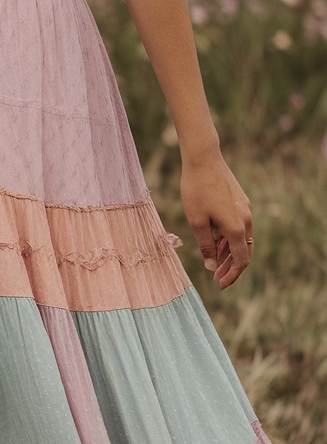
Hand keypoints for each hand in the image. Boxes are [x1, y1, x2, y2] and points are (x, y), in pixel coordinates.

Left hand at [179, 150, 253, 289]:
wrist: (203, 159)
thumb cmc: (196, 190)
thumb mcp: (197, 221)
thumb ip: (206, 246)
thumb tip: (212, 266)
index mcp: (236, 227)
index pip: (241, 260)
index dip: (231, 275)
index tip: (219, 284)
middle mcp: (246, 219)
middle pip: (245, 251)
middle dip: (231, 267)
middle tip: (216, 277)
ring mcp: (246, 209)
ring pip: (242, 238)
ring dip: (230, 252)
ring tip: (213, 260)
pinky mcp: (241, 201)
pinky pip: (239, 226)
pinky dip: (230, 238)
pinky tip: (216, 240)